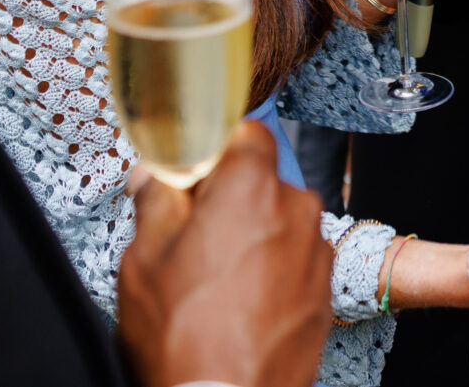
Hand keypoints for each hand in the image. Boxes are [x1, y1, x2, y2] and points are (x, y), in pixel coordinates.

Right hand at [116, 122, 331, 386]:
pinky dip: (273, 271)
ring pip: (280, 222)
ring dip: (254, 237)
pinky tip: (241, 304)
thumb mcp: (143, 260)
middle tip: (193, 235)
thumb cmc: (183, 336)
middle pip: (262, 181)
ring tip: (215, 281)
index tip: (192, 172)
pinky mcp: (325, 290)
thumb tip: (154, 177)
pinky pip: (296, 261)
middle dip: (231, 199)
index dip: (216, 149)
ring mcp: (316, 251)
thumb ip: (154, 203)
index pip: (246, 133)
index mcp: (251, 186)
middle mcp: (296, 208)